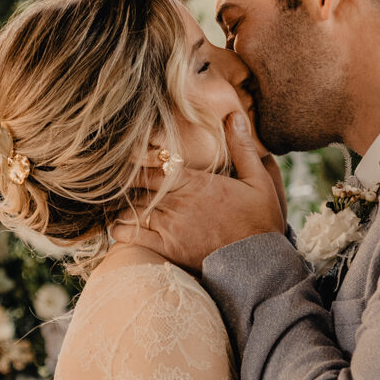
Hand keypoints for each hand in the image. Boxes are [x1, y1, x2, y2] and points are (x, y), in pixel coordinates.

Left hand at [110, 112, 285, 270]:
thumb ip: (242, 147)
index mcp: (196, 182)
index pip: (155, 165)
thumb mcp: (259, 180)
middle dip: (128, 184)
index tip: (132, 160)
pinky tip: (120, 226)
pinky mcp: (166, 248)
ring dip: (124, 205)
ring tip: (121, 203)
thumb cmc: (260, 221)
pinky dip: (120, 229)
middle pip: (139, 185)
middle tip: (119, 182)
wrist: (258, 263)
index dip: (139, 162)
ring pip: (131, 208)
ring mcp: (170, 226)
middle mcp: (178, 202)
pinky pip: (131, 235)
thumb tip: (235, 115)